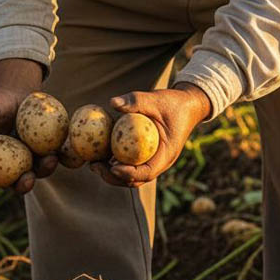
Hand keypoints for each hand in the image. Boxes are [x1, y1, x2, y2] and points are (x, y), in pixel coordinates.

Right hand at [0, 58, 57, 195]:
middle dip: (21, 186)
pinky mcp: (43, 150)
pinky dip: (58, 156)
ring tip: (51, 159)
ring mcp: (26, 160)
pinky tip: (62, 151)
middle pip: (12, 183)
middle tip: (27, 179)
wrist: (15, 93)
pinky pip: (51, 156)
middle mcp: (6, 166)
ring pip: (35, 172)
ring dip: (44, 170)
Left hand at [92, 83, 210, 187]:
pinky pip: (129, 164)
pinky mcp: (146, 155)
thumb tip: (112, 103)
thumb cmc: (173, 102)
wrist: (187, 105)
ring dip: (111, 173)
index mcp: (166, 154)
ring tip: (92, 163)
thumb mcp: (156, 99)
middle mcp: (159, 162)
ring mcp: (152, 160)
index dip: (128, 173)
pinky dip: (115, 162)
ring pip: (130, 176)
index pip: (147, 172)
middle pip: (135, 180)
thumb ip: (136, 100)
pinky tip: (99, 153)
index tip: (111, 166)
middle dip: (113, 177)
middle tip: (93, 166)